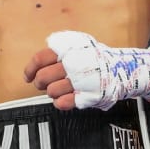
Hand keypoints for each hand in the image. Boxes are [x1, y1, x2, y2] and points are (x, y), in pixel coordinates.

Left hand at [24, 31, 149, 110]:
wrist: (121, 68)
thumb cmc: (92, 59)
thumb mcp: (77, 45)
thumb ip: (57, 50)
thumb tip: (34, 66)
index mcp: (69, 49)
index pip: (40, 59)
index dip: (30, 69)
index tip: (28, 76)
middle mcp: (74, 63)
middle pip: (43, 77)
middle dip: (40, 83)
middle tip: (43, 84)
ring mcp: (82, 80)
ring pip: (52, 91)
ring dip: (52, 92)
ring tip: (60, 89)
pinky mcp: (88, 95)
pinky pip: (63, 103)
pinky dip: (60, 102)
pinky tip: (65, 98)